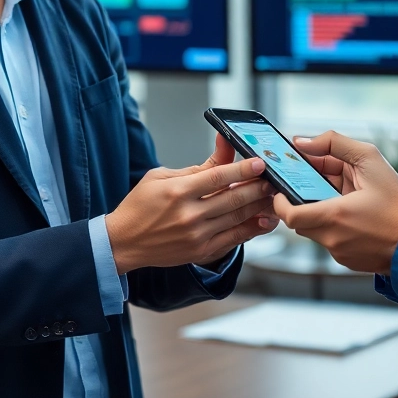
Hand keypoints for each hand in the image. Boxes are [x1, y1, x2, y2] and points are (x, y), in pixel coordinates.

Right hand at [107, 139, 277, 273]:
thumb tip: (224, 146)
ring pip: (237, 218)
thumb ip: (198, 166)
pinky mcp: (201, 252)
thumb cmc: (140, 205)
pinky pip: (234, 239)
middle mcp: (188, 215)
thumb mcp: (162, 176)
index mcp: (177, 191)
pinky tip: (265, 220)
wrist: (123, 242)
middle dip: (258, 186)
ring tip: (274, 195)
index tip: (260, 162)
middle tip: (274, 178)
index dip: (243, 168)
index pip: (218, 177)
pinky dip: (252, 229)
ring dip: (260, 206)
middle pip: (233, 198)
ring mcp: (196, 236)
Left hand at [272, 131, 397, 275]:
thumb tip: (303, 142)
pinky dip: (336, 226)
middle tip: (319, 183)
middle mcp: (332, 238)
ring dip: (322, 212)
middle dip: (304, 200)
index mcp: (334, 216)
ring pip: (315, 230)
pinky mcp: (347, 260)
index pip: (289, 214)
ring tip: (344, 196)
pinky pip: (331, 240)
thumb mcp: (370, 160)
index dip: (280, 200)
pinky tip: (355, 215)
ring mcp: (339, 252)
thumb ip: (333, 144)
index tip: (281, 188)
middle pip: (300, 220)